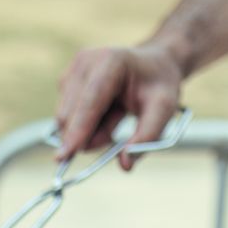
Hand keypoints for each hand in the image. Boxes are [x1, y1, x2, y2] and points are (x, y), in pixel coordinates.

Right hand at [54, 43, 183, 170]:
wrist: (152, 63)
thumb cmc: (158, 84)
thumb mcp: (164, 109)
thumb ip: (147, 137)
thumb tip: (124, 164)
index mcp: (111, 62)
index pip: (89, 102)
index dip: (77, 130)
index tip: (64, 156)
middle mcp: (86, 62)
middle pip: (71, 113)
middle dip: (88, 135)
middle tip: (114, 135)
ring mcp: (73, 69)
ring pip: (66, 118)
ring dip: (90, 130)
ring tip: (117, 114)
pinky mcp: (66, 79)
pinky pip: (66, 115)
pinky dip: (85, 123)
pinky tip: (105, 111)